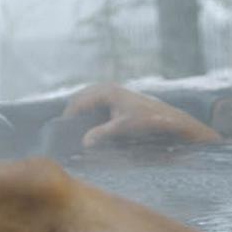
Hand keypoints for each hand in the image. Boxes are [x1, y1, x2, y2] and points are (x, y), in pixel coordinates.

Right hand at [63, 83, 221, 147]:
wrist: (170, 118)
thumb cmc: (147, 120)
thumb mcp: (122, 127)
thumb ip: (101, 133)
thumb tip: (83, 142)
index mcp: (106, 91)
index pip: (78, 102)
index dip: (68, 117)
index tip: (61, 132)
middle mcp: (108, 88)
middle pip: (81, 99)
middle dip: (73, 113)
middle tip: (65, 132)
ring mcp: (113, 92)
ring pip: (88, 101)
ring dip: (81, 113)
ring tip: (74, 131)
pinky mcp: (117, 99)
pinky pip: (97, 104)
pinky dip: (90, 113)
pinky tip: (89, 128)